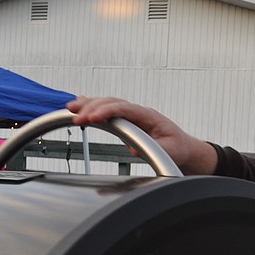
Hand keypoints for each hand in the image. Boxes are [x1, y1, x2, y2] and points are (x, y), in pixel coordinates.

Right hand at [67, 96, 216, 174]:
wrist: (183, 146)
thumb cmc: (178, 148)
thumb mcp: (170, 151)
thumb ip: (154, 150)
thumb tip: (133, 150)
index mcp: (149, 116)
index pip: (125, 109)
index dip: (108, 111)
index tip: (93, 118)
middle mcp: (139, 111)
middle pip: (113, 102)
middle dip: (93, 108)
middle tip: (75, 117)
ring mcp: (132, 114)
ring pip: (108, 103)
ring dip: (89, 104)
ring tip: (71, 108)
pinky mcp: (127, 120)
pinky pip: (108, 109)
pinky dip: (93, 106)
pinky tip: (79, 103)